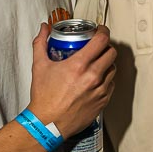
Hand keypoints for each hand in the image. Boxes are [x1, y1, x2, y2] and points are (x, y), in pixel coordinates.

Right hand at [28, 23, 116, 137]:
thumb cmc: (44, 97)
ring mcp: (100, 90)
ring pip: (113, 68)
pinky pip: (111, 84)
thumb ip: (41, 43)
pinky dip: (106, 79)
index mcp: (79, 65)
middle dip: (106, 47)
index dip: (103, 31)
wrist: (48, 124)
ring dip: (107, 63)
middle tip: (98, 47)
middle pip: (111, 53)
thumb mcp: (39, 66)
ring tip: (97, 63)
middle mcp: (93, 76)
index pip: (101, 40)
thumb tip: (44, 28)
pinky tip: (96, 80)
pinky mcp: (103, 101)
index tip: (100, 30)